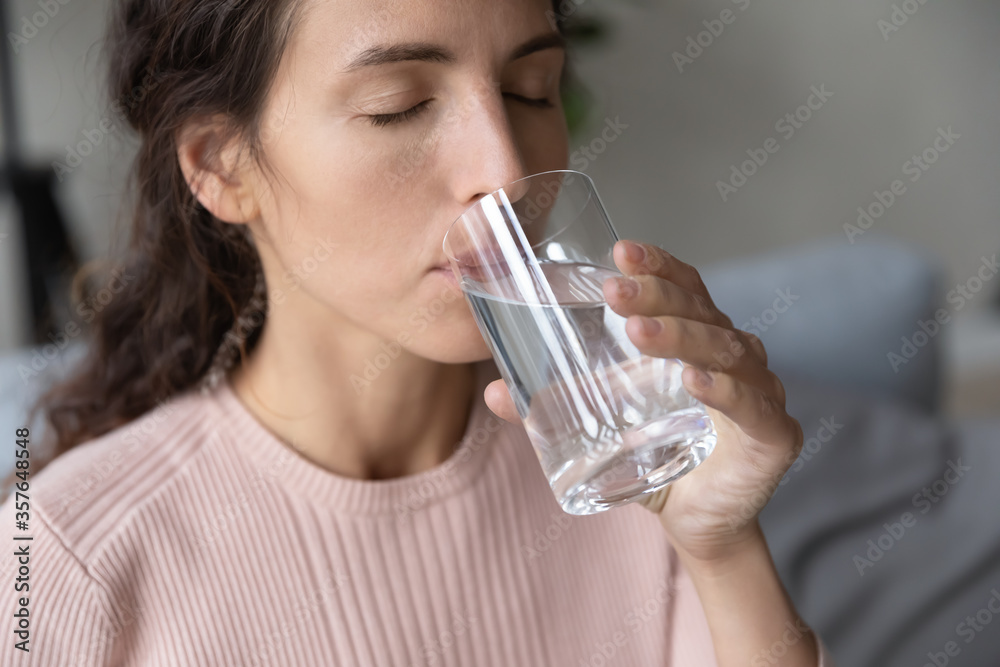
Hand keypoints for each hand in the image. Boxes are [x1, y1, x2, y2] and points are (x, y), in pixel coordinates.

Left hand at [483, 240, 803, 564]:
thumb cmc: (656, 459)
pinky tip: (693, 380)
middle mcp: (736, 354)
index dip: (658, 266)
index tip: (621, 252)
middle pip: (701, 310)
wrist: (697, 523)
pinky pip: (749, 403)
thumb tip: (492, 392)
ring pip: (724, 349)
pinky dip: (722, 390)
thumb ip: (554, 407)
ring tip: (638, 333)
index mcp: (699, 337)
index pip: (685, 287)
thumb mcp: (601, 426)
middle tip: (616, 292)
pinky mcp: (774, 434)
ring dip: (680, 336)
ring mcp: (761, 390)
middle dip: (657, 296)